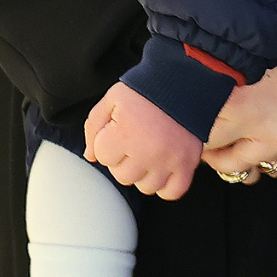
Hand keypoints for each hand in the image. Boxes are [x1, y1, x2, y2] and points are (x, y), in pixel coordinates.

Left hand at [85, 82, 203, 200]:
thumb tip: (90, 156)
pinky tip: (160, 169)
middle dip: (122, 160)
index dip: (107, 143)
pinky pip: (171, 192)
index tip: (117, 131)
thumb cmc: (145, 90)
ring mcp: (168, 161)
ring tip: (146, 154)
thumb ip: (94, 127)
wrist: (182, 84)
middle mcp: (147, 152)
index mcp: (125, 134)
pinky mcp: (186, 165)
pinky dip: (164, 186)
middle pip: (122, 176)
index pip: (103, 157)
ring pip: (145, 187)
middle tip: (131, 142)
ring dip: (142, 174)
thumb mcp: (112, 99)